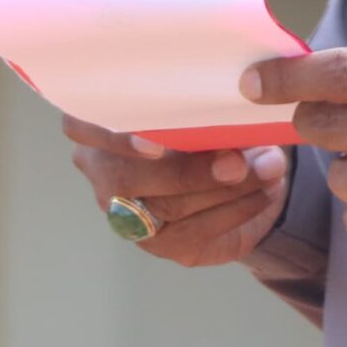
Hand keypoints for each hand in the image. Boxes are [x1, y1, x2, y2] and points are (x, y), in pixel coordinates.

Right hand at [64, 115, 290, 268]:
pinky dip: (236, 209)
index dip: (111, 137)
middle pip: (125, 178)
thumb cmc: (212, 120)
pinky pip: (194, 232)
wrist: (244, 172)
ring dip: (223, 189)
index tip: (155, 145)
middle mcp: (102, 169)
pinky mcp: (160, 243)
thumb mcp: (208, 102)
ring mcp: (126, 212)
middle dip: (187, 170)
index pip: (79, 125)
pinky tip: (264, 192)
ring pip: (164, 206)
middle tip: (236, 162)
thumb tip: (237, 109)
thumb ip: (208, 105)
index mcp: (100, 120)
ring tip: (267, 169)